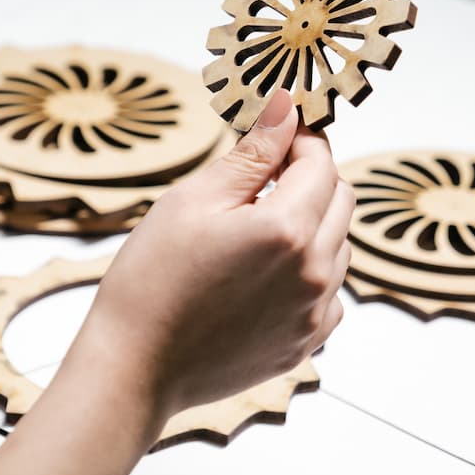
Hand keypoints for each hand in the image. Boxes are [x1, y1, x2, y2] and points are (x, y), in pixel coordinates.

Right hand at [73, 89, 353, 425]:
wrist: (134, 367)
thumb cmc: (151, 279)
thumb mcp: (194, 199)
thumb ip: (252, 153)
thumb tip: (286, 108)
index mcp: (288, 230)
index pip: (320, 161)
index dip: (300, 139)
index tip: (275, 134)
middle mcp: (315, 273)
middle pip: (340, 200)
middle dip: (310, 178)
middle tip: (261, 178)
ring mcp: (314, 314)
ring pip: (338, 247)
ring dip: (310, 226)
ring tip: (251, 233)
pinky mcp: (306, 343)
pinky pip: (328, 293)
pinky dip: (307, 273)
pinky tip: (259, 276)